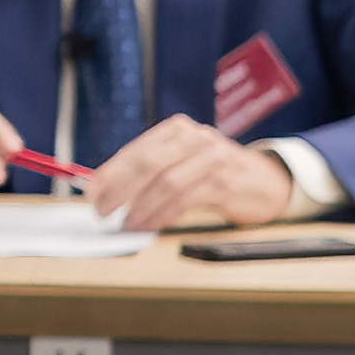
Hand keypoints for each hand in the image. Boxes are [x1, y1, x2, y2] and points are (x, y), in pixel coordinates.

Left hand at [87, 116, 297, 232]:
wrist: (263, 180)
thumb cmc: (213, 173)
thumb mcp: (182, 162)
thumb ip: (148, 171)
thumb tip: (103, 190)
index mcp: (177, 130)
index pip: (136, 150)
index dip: (110, 172)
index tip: (91, 192)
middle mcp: (195, 138)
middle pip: (148, 163)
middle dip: (119, 189)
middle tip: (102, 211)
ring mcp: (213, 158)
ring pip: (166, 183)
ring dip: (141, 208)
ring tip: (126, 224)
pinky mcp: (226, 181)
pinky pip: (186, 199)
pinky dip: (163, 214)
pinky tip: (151, 225)